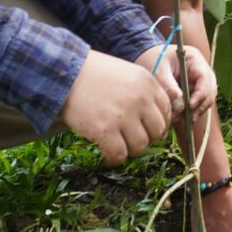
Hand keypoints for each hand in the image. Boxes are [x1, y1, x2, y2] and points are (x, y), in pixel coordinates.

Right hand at [60, 50, 172, 164]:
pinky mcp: (105, 130)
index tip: (147, 129)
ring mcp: (123, 115)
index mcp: (148, 83)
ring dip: (130, 150)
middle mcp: (140, 99)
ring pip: (140, 146)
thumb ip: (143, 93)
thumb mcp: (127, 73)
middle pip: (158, 132)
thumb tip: (154, 123)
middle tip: (131, 139)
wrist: (64, 72)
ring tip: (117, 144)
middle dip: (146, 138)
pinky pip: (119, 155)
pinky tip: (107, 154)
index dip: (158, 124)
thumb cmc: (93, 73)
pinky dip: (114, 158)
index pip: (167, 112)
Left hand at [135, 43, 215, 122]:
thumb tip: (181, 107)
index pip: (205, 78)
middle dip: (198, 106)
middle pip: (209, 90)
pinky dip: (191, 111)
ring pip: (206, 99)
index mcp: (195, 59)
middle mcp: (202, 69)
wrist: (149, 57)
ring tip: (180, 119)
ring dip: (195, 111)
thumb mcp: (159, 70)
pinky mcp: (196, 89)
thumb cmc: (154, 59)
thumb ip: (169, 87)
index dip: (200, 94)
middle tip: (185, 118)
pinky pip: (199, 102)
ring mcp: (201, 80)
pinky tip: (181, 118)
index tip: (189, 106)